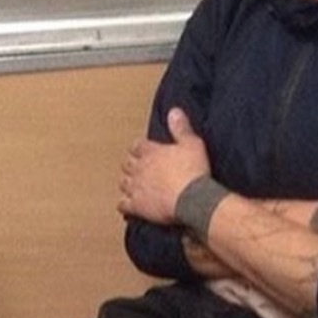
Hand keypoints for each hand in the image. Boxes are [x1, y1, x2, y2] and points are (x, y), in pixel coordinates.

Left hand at [118, 108, 210, 223]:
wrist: (192, 198)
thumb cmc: (194, 171)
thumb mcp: (192, 144)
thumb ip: (181, 128)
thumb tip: (174, 111)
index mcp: (152, 152)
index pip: (137, 146)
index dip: (138, 148)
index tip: (141, 150)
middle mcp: (140, 168)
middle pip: (127, 163)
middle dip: (131, 164)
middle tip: (136, 167)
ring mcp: (136, 187)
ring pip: (123, 182)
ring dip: (127, 183)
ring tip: (132, 185)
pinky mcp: (136, 205)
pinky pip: (123, 204)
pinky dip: (124, 204)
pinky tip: (127, 205)